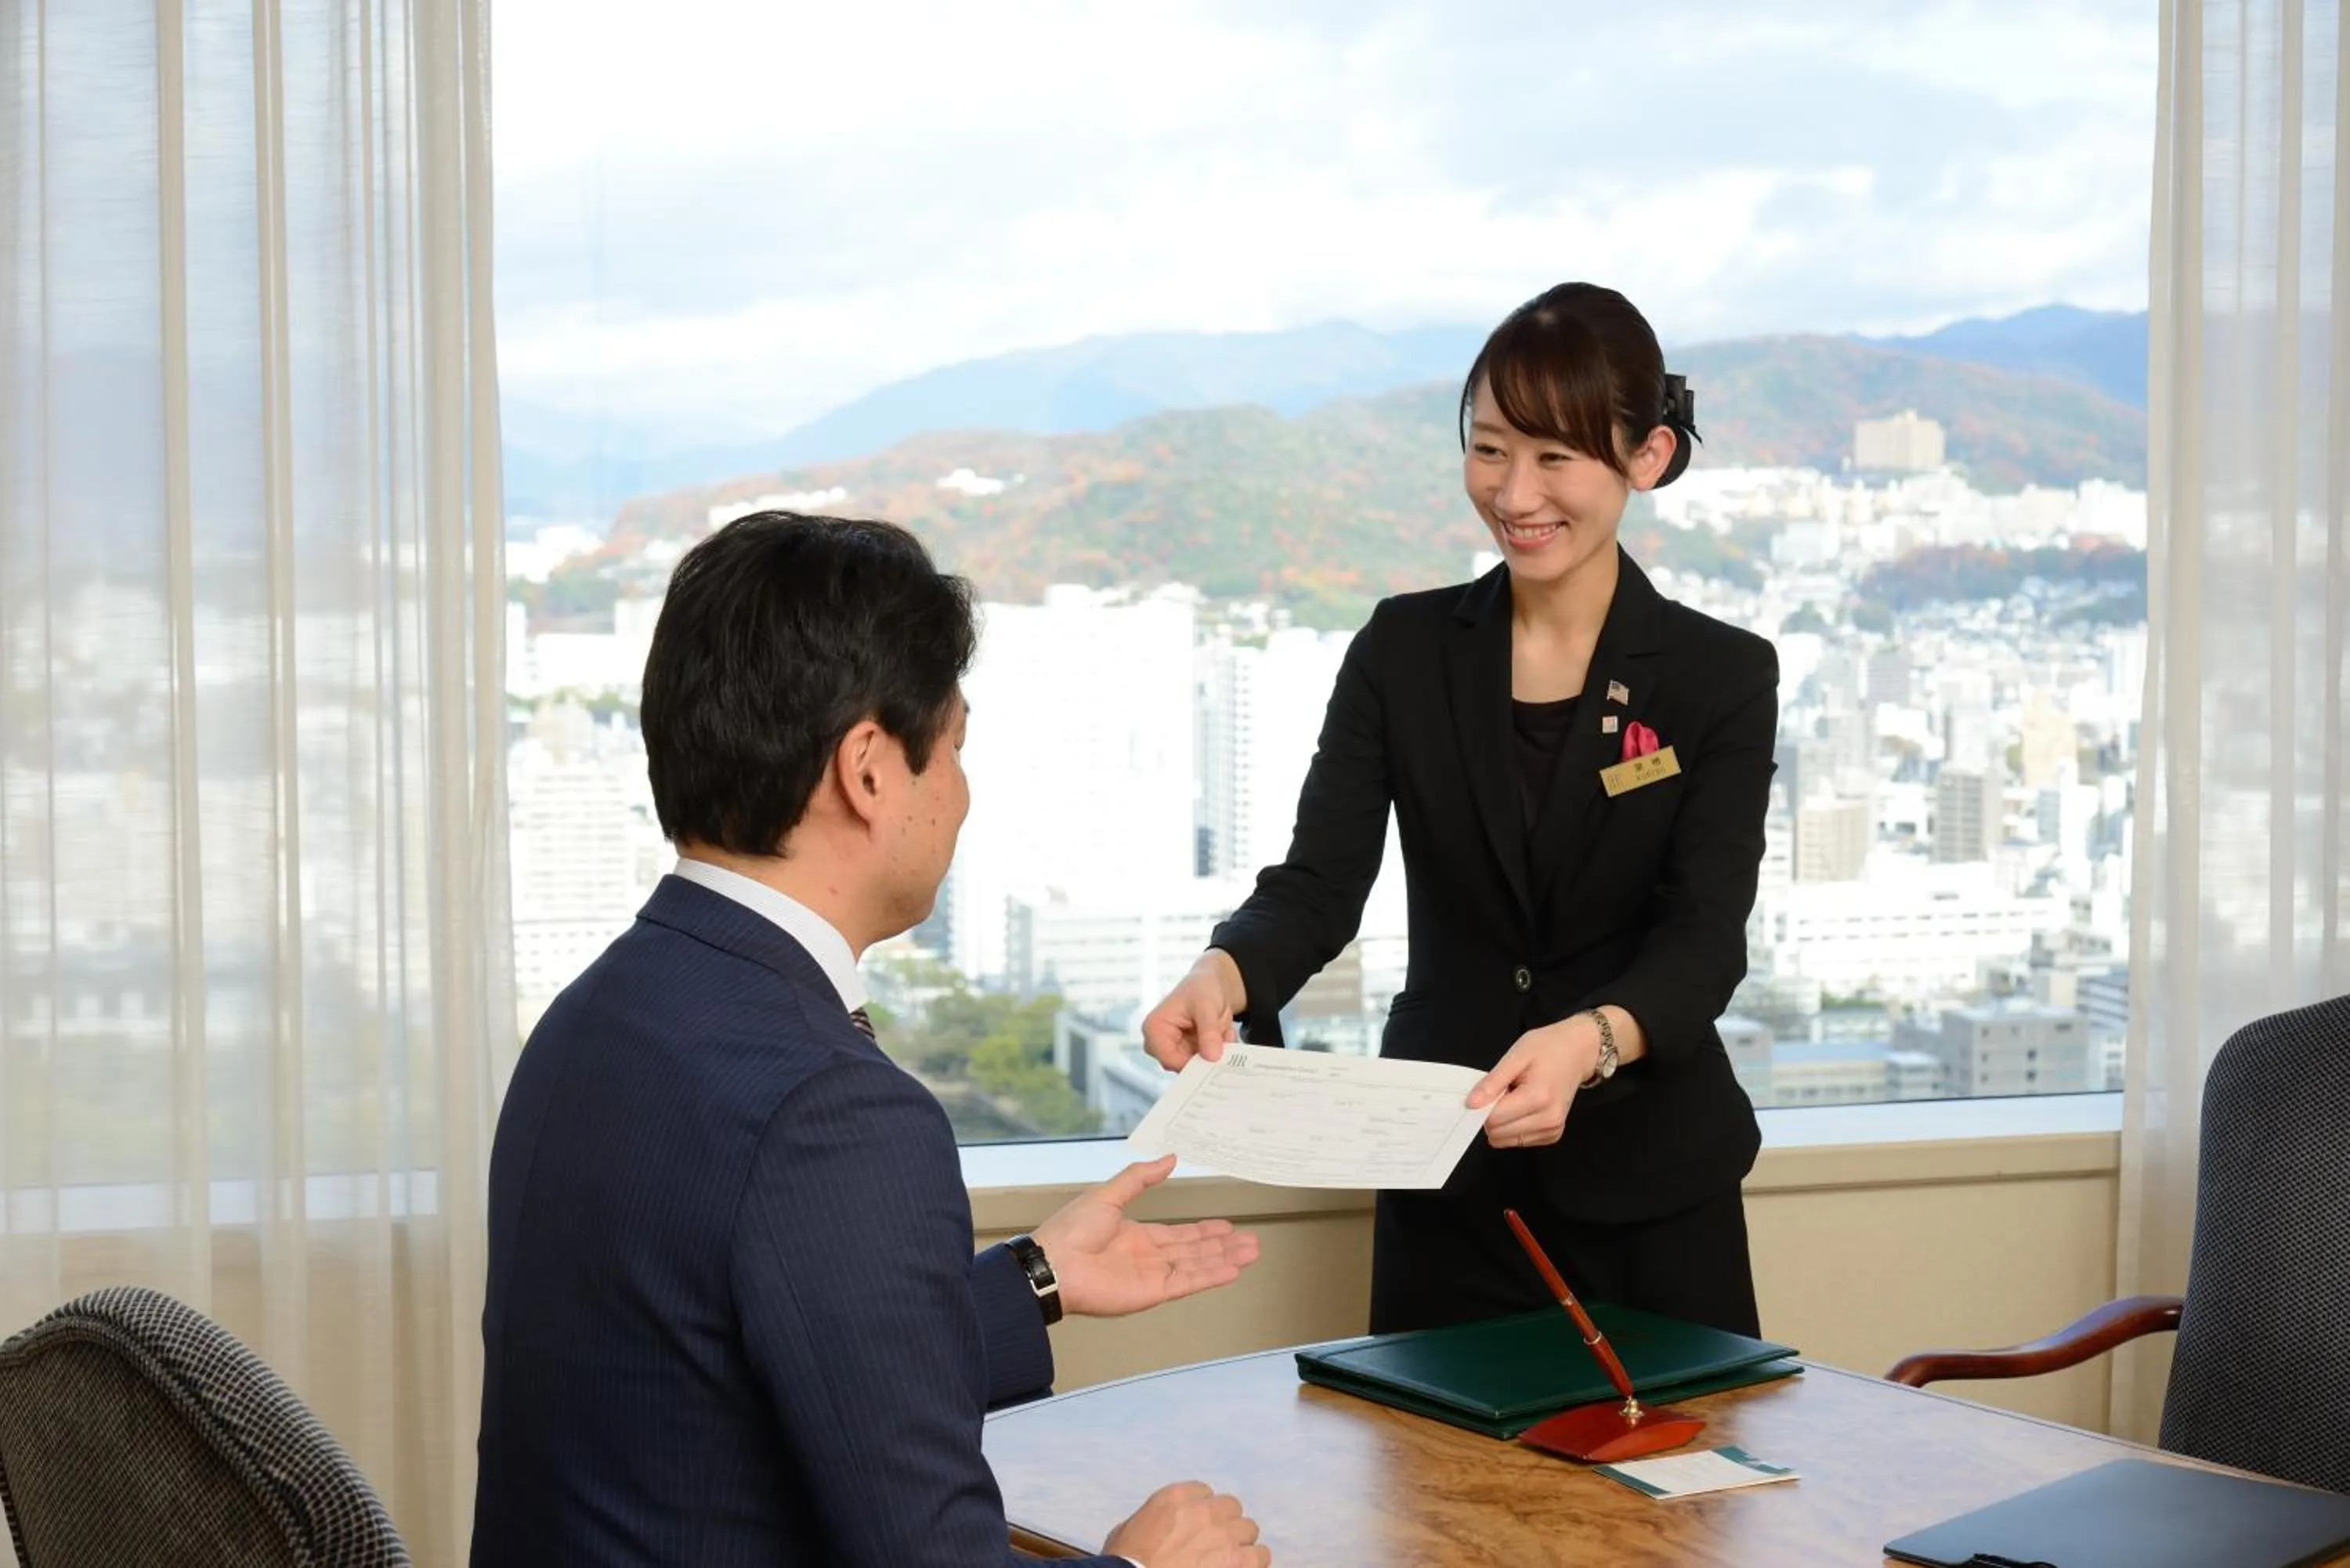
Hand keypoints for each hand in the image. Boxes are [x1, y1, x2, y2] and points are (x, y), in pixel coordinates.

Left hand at [1031, 1155, 1260, 1317]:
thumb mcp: (1108, 1194)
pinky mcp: (1152, 1292)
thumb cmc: (1071, 1230)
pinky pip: (1188, 1282)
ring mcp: (1151, 1276)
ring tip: (1252, 1252)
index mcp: (1135, 1236)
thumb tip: (1169, 1158)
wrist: (1053, 1265)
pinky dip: (1211, 1276)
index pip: (1178, 1234)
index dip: (1204, 1231)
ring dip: (1225, 1259)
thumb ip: (1140, 1177)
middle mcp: (1147, 1257)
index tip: (1226, 1226)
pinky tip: (1233, 1270)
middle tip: (1250, 1241)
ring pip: (1197, 1265)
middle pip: (1194, 1251)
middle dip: (1223, 1245)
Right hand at [1104, 1480, 1269, 1567]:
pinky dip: (1253, 1564)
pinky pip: (1261, 1556)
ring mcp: (1225, 1537)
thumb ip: (1152, 1519)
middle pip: (1231, 1509)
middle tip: (1213, 1546)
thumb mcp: (1128, 1529)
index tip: (1196, 1528)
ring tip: (1230, 1561)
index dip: (1202, 1512)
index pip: (1205, 1493)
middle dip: (1223, 1526)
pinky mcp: (1238, 1563)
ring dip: (1240, 1544)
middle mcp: (1206, 1511)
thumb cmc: (1125, 1562)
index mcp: (1177, 1497)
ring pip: (1249, 1530)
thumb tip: (1157, 1527)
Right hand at [1142, 951, 1245, 1070]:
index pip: (1170, 1060)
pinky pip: (1206, 1063)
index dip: (1195, 1063)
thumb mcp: (1207, 1006)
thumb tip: (1212, 1057)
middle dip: (1208, 1054)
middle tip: (1223, 1035)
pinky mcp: (1186, 1054)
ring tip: (1222, 1028)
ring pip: (1198, 1066)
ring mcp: (1172, 1050)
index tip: (1217, 1056)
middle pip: (1183, 1067)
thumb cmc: (1202, 989)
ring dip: (1216, 1050)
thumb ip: (1209, 1031)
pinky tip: (1221, 1032)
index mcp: (1154, 1028)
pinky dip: (1219, 1050)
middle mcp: (1158, 1043)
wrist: (1210, 985)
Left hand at [1466, 1016, 1601, 1149]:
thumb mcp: (1516, 1056)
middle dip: (1492, 1114)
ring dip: (1503, 1121)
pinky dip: (1514, 1126)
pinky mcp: (1553, 1135)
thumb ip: (1493, 1082)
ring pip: (1506, 1140)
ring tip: (1516, 1097)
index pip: (1493, 1119)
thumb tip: (1470, 1105)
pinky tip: (1524, 1107)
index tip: (1488, 1089)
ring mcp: (1552, 1130)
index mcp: (1538, 1098)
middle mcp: (1548, 1120)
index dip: (1483, 1105)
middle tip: (1504, 1091)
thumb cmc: (1547, 1048)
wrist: (1579, 1052)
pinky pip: (1519, 1140)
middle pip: (1498, 1133)